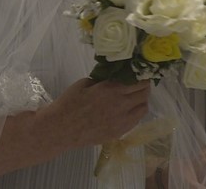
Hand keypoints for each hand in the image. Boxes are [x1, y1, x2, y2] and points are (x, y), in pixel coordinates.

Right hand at [36, 78, 150, 150]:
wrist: (61, 129)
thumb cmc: (69, 103)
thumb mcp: (85, 83)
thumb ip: (103, 79)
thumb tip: (114, 76)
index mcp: (112, 90)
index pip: (139, 81)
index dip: (141, 76)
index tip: (139, 73)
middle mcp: (121, 105)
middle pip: (144, 93)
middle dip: (144, 86)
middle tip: (138, 83)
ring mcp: (122, 121)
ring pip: (144, 107)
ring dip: (142, 99)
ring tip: (134, 97)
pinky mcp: (119, 132)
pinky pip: (136, 120)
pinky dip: (136, 112)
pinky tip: (128, 109)